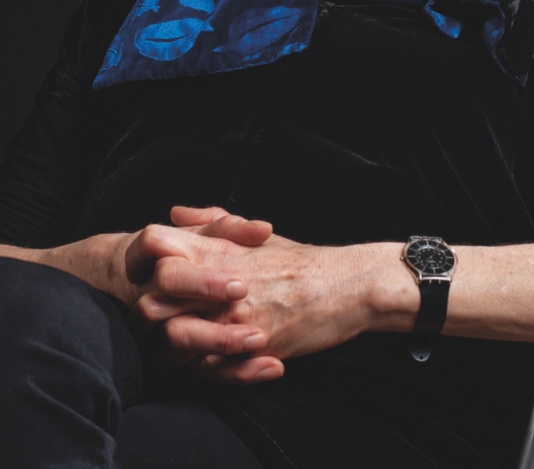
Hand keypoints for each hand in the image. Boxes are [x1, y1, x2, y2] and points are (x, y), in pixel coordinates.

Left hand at [128, 207, 416, 381]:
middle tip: (158, 323)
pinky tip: (214, 363)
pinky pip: (206, 369)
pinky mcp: (250, 346)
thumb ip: (212, 223)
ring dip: (171, 348)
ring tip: (184, 349)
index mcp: (217, 250)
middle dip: (146, 315)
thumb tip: (176, 213)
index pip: (154, 250)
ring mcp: (233, 316)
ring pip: (172, 338)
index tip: (143, 279)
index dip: (139, 265)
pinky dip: (202, 369)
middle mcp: (219, 282)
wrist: (346, 286)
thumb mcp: (255, 235)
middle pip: (152, 298)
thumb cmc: (301, 261)